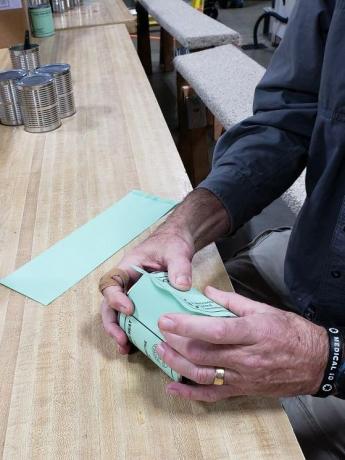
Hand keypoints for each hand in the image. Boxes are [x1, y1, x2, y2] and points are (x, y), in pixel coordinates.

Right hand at [100, 189, 229, 354]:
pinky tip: (141, 346)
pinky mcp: (145, 302)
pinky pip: (136, 319)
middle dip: (112, 324)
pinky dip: (135, 332)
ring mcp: (135, 294)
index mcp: (128, 268)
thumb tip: (181, 286)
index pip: (110, 283)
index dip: (114, 298)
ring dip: (120, 331)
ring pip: (119, 315)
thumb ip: (179, 267)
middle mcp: (127, 283)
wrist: (179, 241)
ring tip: (126, 348)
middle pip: (109, 305)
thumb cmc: (172, 242)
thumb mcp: (177, 251)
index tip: (129, 309)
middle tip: (121, 339)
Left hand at [157, 287, 328, 400]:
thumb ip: (232, 300)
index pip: (214, 330)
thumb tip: (207, 292)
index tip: (166, 319)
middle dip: (176, 343)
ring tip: (161, 351)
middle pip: (203, 353)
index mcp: (252, 332)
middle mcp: (246, 357)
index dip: (187, 325)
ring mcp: (242, 377)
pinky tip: (173, 387)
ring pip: (202, 374)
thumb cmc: (291, 333)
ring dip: (177, 364)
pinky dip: (189, 394)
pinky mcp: (242, 390)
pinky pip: (212, 395)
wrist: (315, 362)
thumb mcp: (264, 309)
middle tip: (161, 331)